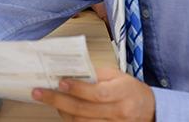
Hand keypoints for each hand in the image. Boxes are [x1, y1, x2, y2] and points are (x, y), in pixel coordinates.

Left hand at [32, 67, 154, 121]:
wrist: (149, 110)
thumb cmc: (129, 90)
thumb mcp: (116, 76)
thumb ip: (94, 74)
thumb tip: (68, 71)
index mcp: (123, 92)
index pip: (97, 93)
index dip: (77, 89)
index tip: (60, 82)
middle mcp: (120, 112)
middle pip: (84, 109)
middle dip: (57, 100)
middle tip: (39, 92)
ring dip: (60, 110)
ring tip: (46, 99)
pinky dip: (70, 119)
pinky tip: (61, 110)